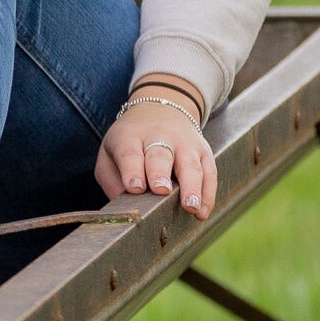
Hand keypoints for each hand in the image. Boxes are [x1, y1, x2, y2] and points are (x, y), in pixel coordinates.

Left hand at [95, 90, 215, 219]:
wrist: (160, 109)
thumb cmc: (130, 141)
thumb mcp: (110, 152)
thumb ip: (112, 179)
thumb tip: (125, 207)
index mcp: (130, 137)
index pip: (130, 153)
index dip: (132, 170)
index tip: (135, 187)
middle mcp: (159, 137)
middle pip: (160, 156)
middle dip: (160, 174)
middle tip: (161, 190)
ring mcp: (184, 143)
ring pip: (190, 165)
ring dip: (191, 187)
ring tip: (190, 207)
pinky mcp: (203, 151)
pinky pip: (209, 172)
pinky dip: (207, 193)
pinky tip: (203, 211)